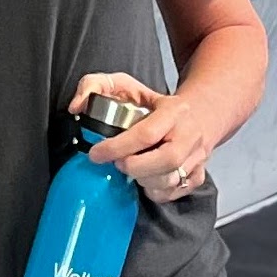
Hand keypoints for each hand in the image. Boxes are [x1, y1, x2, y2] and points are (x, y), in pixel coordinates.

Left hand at [68, 70, 214, 202]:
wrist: (200, 113)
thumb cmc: (157, 103)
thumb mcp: (126, 84)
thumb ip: (95, 85)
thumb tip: (76, 106)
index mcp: (173, 110)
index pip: (146, 133)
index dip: (117, 147)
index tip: (97, 154)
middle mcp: (189, 134)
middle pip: (165, 161)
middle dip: (134, 168)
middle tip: (119, 163)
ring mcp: (197, 156)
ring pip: (170, 180)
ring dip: (144, 180)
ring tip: (133, 168)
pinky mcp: (198, 174)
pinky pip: (174, 192)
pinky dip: (156, 191)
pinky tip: (147, 178)